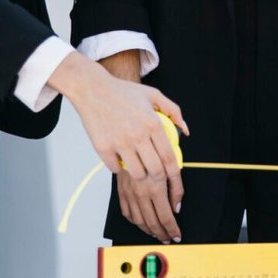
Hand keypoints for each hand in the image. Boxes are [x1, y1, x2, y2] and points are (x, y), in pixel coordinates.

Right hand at [47, 53, 186, 218]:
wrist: (92, 89)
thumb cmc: (123, 92)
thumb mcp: (153, 94)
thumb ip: (173, 111)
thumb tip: (185, 131)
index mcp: (153, 123)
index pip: (170, 159)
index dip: (176, 178)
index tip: (176, 188)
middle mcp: (138, 135)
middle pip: (155, 171)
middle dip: (159, 181)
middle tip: (156, 180)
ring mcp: (120, 142)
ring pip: (136, 174)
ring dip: (140, 174)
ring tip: (138, 167)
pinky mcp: (103, 148)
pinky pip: (115, 169)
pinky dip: (119, 167)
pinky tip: (119, 157)